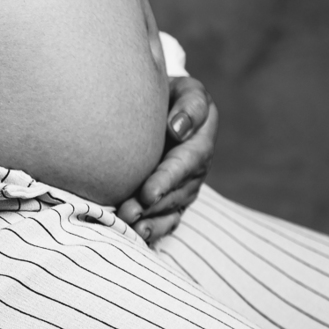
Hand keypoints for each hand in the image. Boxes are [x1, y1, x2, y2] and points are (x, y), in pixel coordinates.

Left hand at [118, 74, 217, 245]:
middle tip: (128, 212)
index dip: (167, 180)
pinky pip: (165, 220)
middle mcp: (194, 171)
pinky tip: (135, 236)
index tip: (148, 192)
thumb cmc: (173, 96)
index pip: (185, 165)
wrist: (163, 107)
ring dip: (150, 221)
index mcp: (200, 144)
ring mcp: (183, 189)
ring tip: (128, 227)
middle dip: (153, 206)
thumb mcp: (188, 92)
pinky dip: (152, 230)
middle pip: (175, 193)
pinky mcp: (171, 201)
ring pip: (170, 211)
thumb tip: (177, 128)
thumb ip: (190, 106)